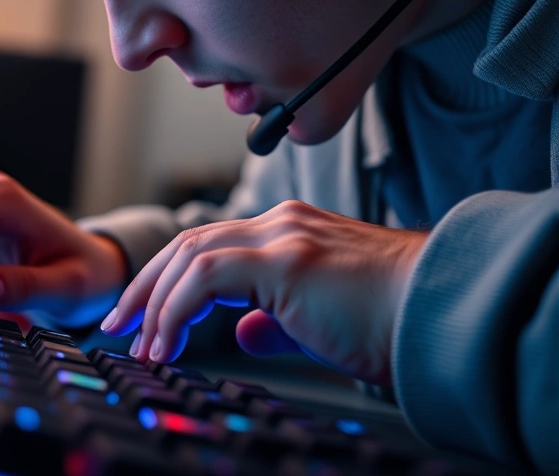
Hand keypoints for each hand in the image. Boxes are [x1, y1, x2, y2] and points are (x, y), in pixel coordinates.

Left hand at [100, 200, 427, 384]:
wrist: (445, 313)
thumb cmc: (394, 322)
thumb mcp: (320, 324)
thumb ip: (277, 320)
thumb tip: (245, 331)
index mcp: (288, 233)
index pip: (208, 247)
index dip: (167, 281)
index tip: (144, 320)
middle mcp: (280, 223)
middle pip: (188, 244)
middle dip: (145, 286)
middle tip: (118, 325)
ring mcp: (283, 234)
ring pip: (189, 254)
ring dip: (153, 300)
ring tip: (138, 342)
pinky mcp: (286, 256)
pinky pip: (205, 275)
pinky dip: (175, 308)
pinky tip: (166, 341)